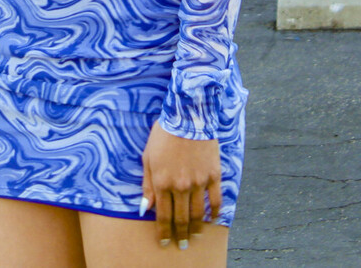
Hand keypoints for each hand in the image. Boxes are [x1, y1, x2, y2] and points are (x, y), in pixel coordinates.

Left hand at [141, 124, 220, 248]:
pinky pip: (216, 199)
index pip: (163, 216)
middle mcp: (181, 186)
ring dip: (197, 228)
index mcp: (163, 183)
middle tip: (181, 245)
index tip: (164, 242)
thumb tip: (144, 207)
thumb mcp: (148, 158)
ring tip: (195, 236)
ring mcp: (199, 182)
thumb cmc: (163, 135)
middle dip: (180, 234)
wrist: (188, 116)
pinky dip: (215, 212)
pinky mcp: (213, 175)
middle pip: (181, 218)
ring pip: (199, 213)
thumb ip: (147, 185)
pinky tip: (213, 219)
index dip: (163, 232)